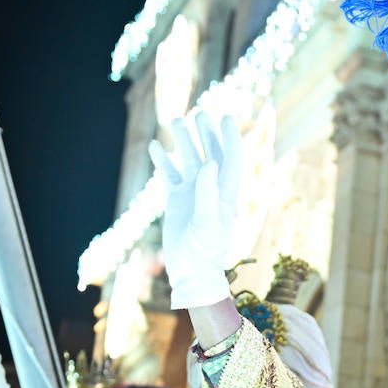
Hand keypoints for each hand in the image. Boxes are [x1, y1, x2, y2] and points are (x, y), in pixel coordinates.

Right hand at [151, 112, 242, 308]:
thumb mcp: (206, 225)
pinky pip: (170, 176)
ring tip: (175, 120)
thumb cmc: (204, 253)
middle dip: (207, 134)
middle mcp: (211, 189)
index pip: (232, 159)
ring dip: (184, 141)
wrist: (192, 273)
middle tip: (201, 114)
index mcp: (225, 193)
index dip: (230, 138)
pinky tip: (155, 146)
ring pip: (189, 160)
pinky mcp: (178, 202)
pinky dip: (163, 161)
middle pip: (211, 154)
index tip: (227, 118)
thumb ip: (208, 194)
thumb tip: (207, 164)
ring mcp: (193, 194)